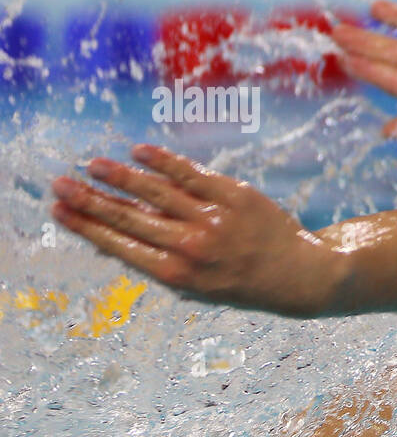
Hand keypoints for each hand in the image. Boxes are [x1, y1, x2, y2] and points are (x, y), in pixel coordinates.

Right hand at [50, 145, 344, 317]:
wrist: (298, 275)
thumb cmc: (242, 281)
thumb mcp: (198, 286)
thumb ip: (159, 262)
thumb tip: (113, 238)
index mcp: (177, 274)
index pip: (119, 245)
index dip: (86, 227)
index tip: (58, 212)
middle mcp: (191, 247)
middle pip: (129, 217)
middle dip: (89, 200)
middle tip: (59, 184)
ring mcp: (212, 219)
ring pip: (155, 191)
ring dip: (118, 176)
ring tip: (91, 165)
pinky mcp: (233, 195)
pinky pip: (190, 173)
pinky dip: (163, 161)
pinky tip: (138, 150)